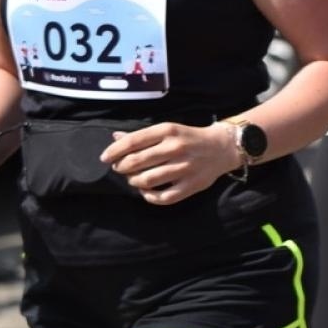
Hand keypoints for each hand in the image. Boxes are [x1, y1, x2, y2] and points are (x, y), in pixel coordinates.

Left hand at [99, 122, 239, 203]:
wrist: (222, 148)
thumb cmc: (189, 138)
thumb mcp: (168, 130)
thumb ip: (142, 135)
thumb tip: (115, 138)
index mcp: (168, 131)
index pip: (133, 141)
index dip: (114, 151)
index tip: (105, 158)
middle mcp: (176, 148)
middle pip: (136, 162)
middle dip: (122, 167)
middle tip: (121, 169)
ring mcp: (184, 168)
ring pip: (146, 180)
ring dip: (134, 181)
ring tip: (134, 179)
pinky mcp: (191, 185)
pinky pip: (163, 197)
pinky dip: (149, 197)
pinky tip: (147, 191)